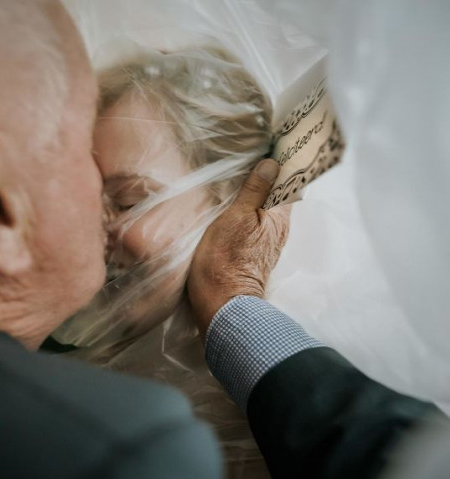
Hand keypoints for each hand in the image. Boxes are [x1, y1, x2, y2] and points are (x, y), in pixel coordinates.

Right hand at [187, 159, 290, 334]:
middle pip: (279, 194)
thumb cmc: (225, 259)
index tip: (278, 142)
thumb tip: (272, 163)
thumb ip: (254, 191)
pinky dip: (251, 206)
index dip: (285, 162)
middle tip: (260, 149)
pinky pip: (256, 220)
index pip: (289, 181)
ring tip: (246, 170)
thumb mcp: (236, 218)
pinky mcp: (253, 251)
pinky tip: (238, 200)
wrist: (221, 303)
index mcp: (279, 216)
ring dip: (260, 191)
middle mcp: (279, 228)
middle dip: (272, 174)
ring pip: (267, 208)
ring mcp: (267, 241)